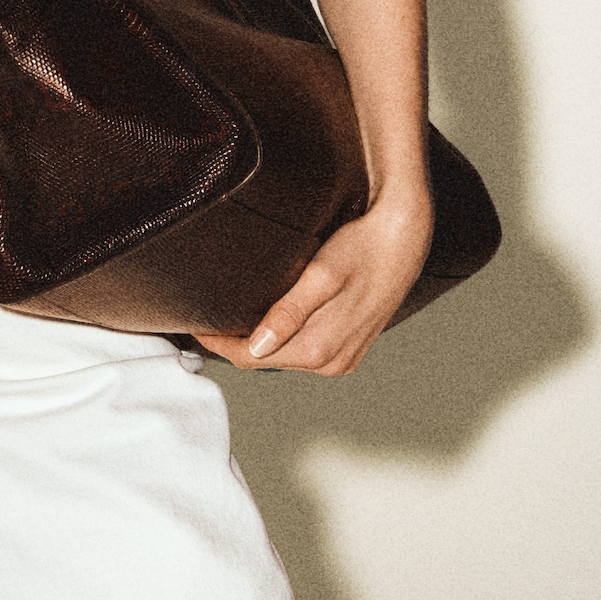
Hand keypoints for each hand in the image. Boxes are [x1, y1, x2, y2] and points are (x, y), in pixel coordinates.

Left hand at [196, 189, 433, 378]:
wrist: (405, 238)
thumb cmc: (363, 248)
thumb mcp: (320, 276)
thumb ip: (288, 314)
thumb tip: (258, 346)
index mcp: (319, 348)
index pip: (250, 358)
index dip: (219, 344)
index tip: (196, 326)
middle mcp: (331, 362)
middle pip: (266, 360)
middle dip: (235, 343)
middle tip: (209, 317)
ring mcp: (343, 359)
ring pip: (286, 358)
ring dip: (260, 343)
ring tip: (235, 317)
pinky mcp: (350, 349)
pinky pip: (307, 353)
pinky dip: (286, 340)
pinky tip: (274, 320)